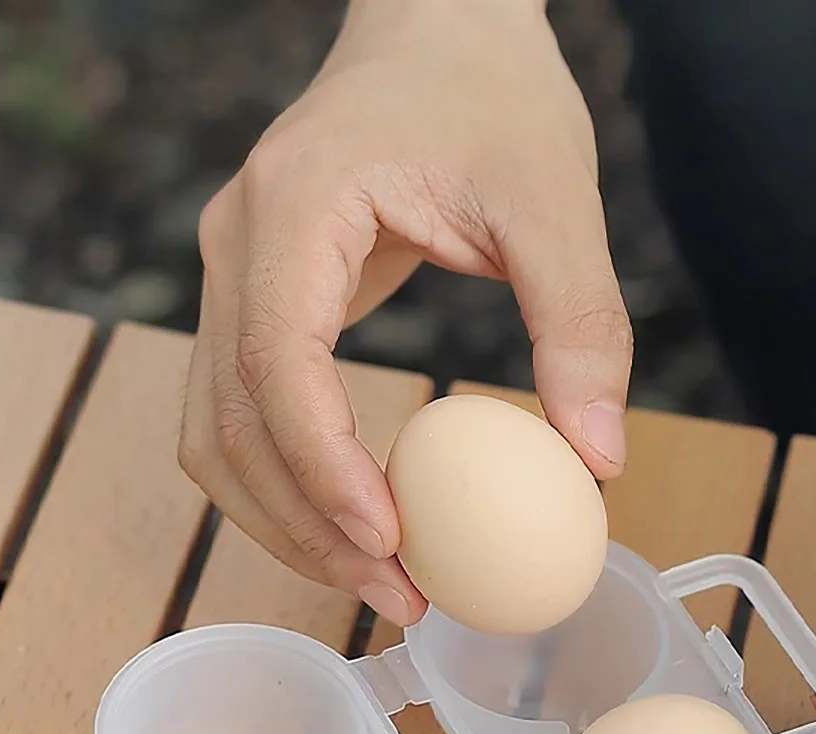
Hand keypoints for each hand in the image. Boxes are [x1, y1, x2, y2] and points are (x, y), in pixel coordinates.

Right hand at [178, 0, 631, 624]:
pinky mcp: (257, 301)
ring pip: (217, 433)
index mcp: (294, 208)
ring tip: (378, 578)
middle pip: (229, 422)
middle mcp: (237, 245)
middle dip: (305, 525)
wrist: (438, 30)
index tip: (392, 540)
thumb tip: (599, 463)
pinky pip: (243, 414)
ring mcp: (233, 274)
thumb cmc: (492, 97)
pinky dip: (289, 483)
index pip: (275, 362)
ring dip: (286, 520)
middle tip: (397, 595)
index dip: (322, 466)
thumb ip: (582, 325)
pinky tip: (360, 520)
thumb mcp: (556, 200)